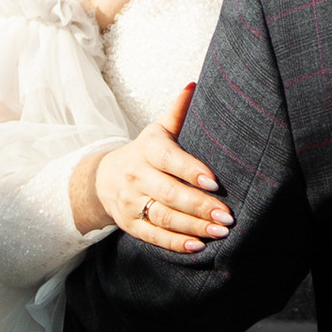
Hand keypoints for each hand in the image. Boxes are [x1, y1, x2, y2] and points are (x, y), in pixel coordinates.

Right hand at [84, 88, 232, 253]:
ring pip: (164, 217)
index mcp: (147, 149)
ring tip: (220, 231)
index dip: (191, 170)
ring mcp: (132, 202)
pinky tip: (198, 246)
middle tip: (227, 215)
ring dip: (193, 226)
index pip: (169, 159)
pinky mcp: (130, 224)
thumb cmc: (144, 153)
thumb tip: (194, 85)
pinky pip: (153, 236)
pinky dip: (175, 243)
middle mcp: (137, 176)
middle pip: (169, 193)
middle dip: (200, 206)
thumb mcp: (157, 131)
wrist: (104, 178)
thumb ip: (178, 112)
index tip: (215, 182)